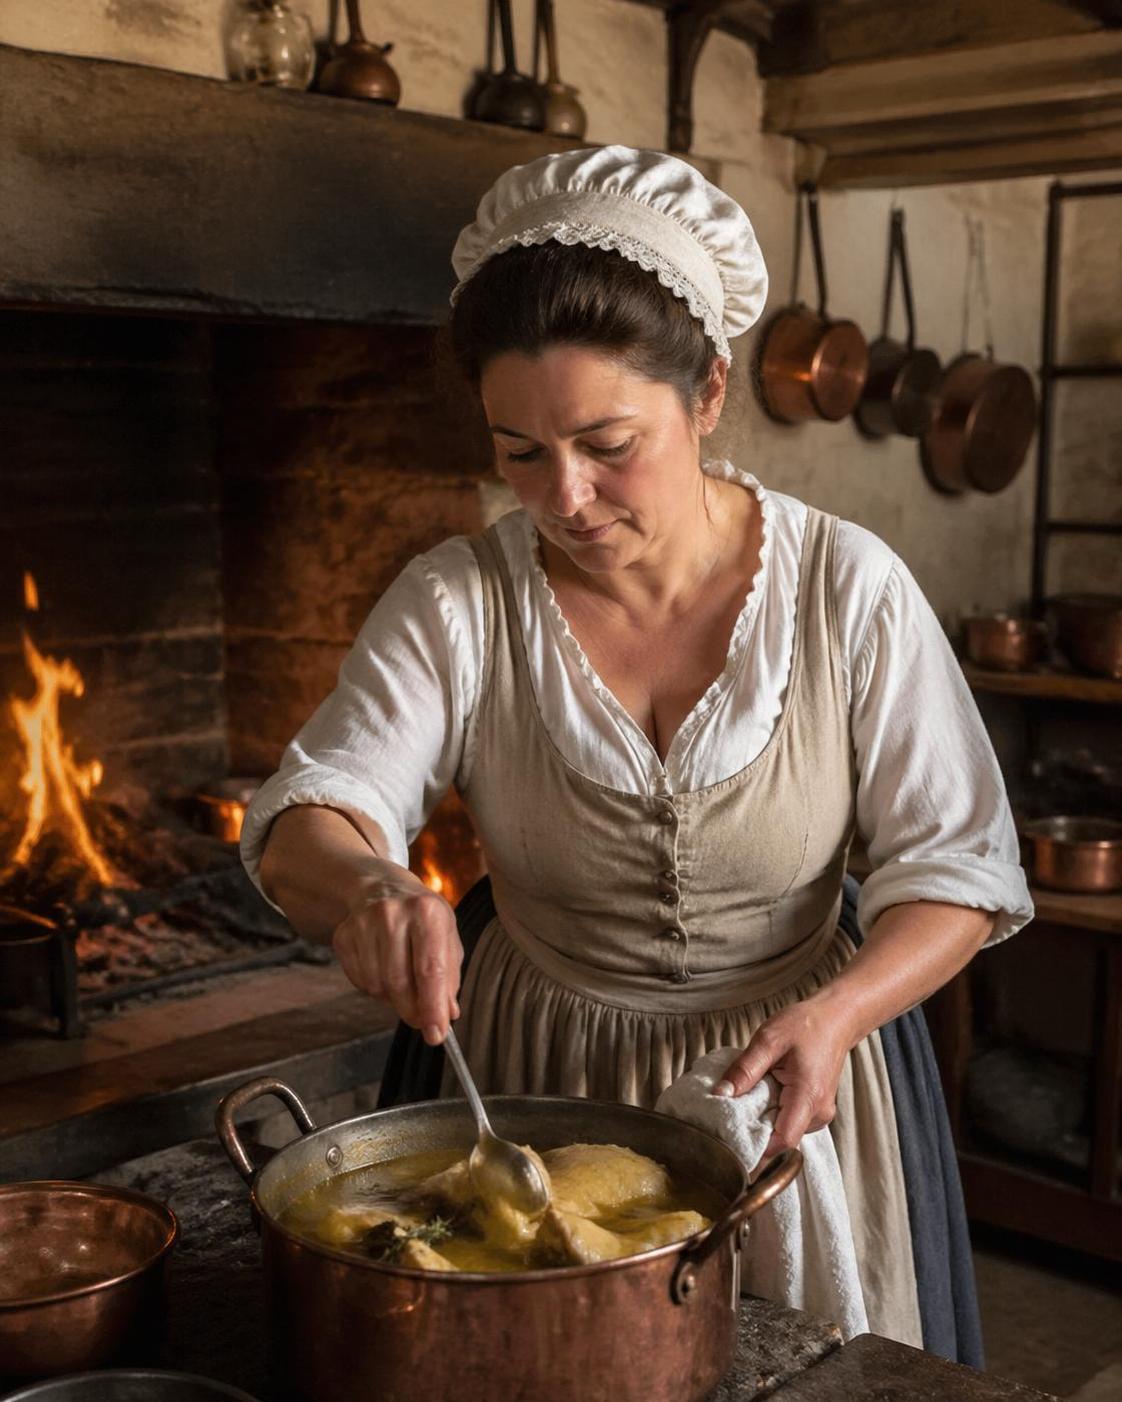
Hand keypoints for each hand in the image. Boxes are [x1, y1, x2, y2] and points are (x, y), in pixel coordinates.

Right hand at [331, 869, 462, 1046]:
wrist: (383, 888)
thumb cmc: (422, 918)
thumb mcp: (446, 937)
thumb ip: (449, 976)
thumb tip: (447, 1015)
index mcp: (427, 911)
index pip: (430, 969)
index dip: (433, 1007)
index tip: (436, 1035)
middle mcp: (393, 913)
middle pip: (400, 983)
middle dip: (413, 1010)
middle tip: (422, 1019)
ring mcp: (363, 923)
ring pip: (378, 986)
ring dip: (394, 998)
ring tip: (404, 981)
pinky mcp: (343, 935)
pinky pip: (360, 981)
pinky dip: (375, 987)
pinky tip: (384, 969)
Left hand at [713, 995, 853, 1161]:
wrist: (835, 1019)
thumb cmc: (805, 1025)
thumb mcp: (768, 1040)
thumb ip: (744, 1070)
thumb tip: (720, 1095)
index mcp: (808, 1097)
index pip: (782, 1142)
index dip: (756, 1150)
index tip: (730, 1147)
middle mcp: (818, 1113)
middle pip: (780, 1139)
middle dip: (753, 1132)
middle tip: (727, 1118)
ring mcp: (819, 1114)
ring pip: (784, 1131)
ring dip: (763, 1120)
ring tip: (746, 1099)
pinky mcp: (816, 1110)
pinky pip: (790, 1121)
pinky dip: (773, 1112)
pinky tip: (762, 1095)